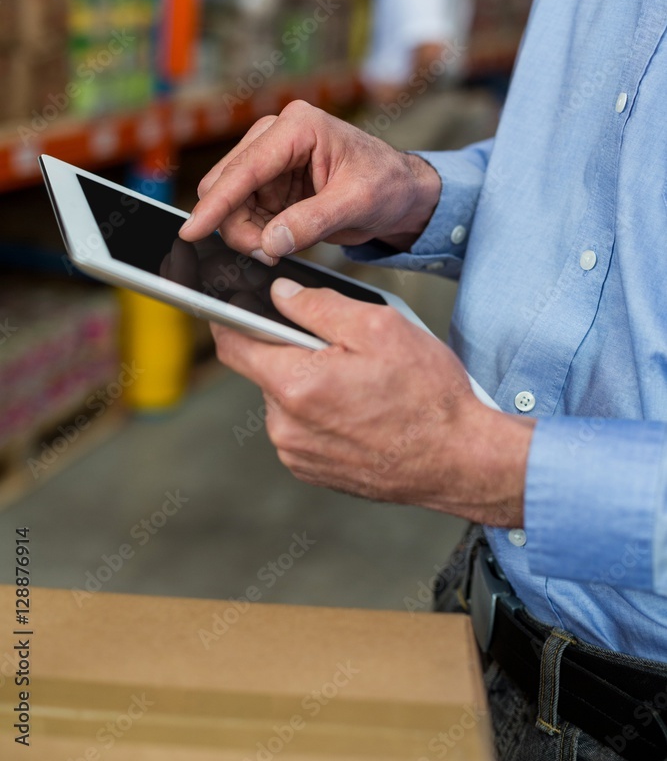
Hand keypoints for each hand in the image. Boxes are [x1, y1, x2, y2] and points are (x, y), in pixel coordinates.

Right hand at [180, 101, 441, 263]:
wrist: (403, 193)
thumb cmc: (388, 185)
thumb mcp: (357, 203)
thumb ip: (313, 221)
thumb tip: (271, 241)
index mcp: (298, 127)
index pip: (246, 168)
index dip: (217, 203)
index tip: (192, 231)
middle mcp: (277, 136)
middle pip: (228, 184)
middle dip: (236, 224)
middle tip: (265, 253)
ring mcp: (270, 160)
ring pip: (231, 203)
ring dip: (245, 232)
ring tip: (275, 250)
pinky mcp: (271, 183)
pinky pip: (244, 213)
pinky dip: (253, 233)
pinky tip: (275, 242)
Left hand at [210, 278, 533, 525]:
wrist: (460, 460)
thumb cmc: (429, 396)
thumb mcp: (379, 327)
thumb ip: (319, 305)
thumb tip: (281, 293)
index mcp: (295, 385)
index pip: (233, 343)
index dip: (229, 316)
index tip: (232, 302)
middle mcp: (286, 426)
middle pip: (266, 369)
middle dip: (294, 350)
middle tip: (343, 346)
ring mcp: (298, 454)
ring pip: (285, 398)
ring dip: (310, 382)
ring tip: (362, 383)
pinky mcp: (313, 471)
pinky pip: (302, 427)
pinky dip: (321, 412)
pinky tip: (361, 409)